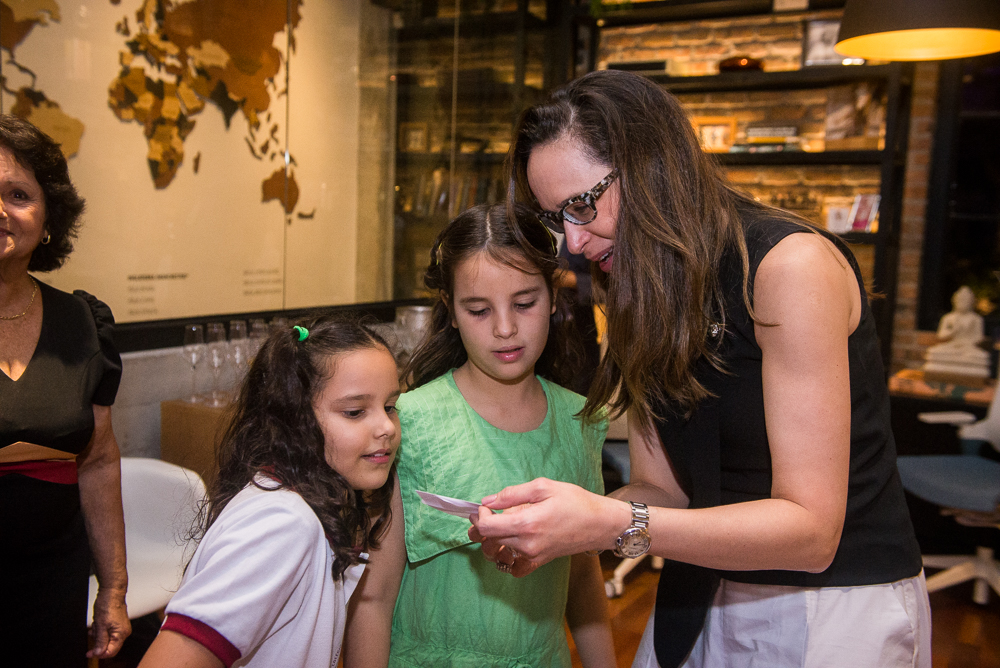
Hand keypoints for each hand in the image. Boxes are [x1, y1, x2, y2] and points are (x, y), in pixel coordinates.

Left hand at [88, 589, 130, 658]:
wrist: (112, 591)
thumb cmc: (108, 604)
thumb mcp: (100, 626)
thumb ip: (100, 641)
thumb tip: (98, 653)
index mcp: (121, 634)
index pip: (111, 652)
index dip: (99, 654)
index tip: (90, 653)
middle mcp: (124, 632)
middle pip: (110, 646)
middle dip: (99, 642)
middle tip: (91, 634)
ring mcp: (122, 628)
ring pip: (108, 639)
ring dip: (99, 635)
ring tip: (95, 626)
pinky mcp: (118, 623)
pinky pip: (109, 632)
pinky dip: (101, 631)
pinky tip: (98, 624)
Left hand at [469, 478, 624, 568]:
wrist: (600, 523)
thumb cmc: (575, 502)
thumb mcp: (543, 487)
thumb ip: (513, 494)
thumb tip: (489, 501)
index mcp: (526, 523)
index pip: (487, 527)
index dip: (479, 515)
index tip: (485, 506)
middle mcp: (527, 544)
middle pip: (488, 541)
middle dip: (482, 526)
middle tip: (486, 513)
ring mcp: (532, 556)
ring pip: (497, 554)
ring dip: (490, 542)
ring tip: (496, 528)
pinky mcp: (539, 562)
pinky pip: (514, 568)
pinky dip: (506, 560)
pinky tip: (508, 546)